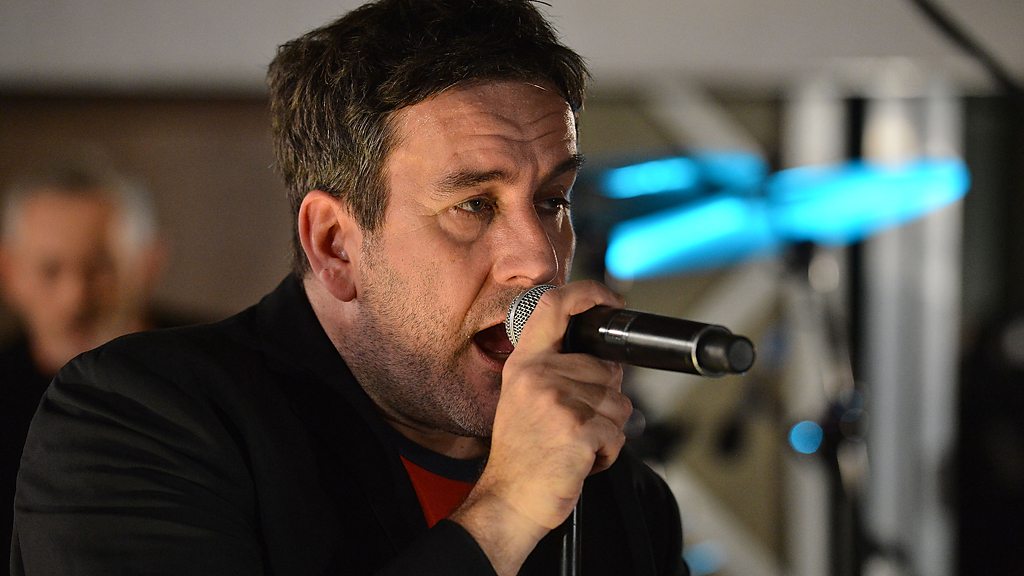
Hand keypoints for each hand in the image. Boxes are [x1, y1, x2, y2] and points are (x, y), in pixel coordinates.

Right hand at [451, 280, 631, 573]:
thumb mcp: (525, 398)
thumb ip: (559, 372)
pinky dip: (607, 452)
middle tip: (573, 426)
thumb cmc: (522, 454)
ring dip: (607, 430)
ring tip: (574, 443)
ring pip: (618, 403)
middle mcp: (538, 377)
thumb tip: (609, 362)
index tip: (611, 298)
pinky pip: (617, 433)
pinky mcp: (577, 431)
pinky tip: (580, 460)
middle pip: (604, 369)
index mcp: (524, 364)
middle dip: (604, 401)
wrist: (509, 500)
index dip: (588, 293)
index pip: (553, 308)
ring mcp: (558, 403)